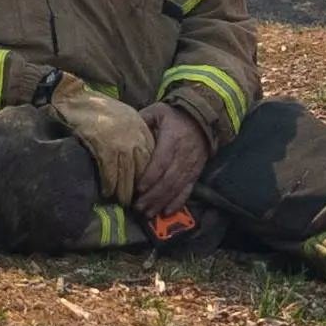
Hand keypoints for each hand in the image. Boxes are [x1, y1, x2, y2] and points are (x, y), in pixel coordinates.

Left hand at [139, 105, 211, 221]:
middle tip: (138, 207)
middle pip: (168, 179)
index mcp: (173, 139)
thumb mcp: (158, 111)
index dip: (150, 176)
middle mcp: (184, 155)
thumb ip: (142, 120)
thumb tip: (123, 131)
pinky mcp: (195, 173)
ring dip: (161, 202)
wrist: (202, 119)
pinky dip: (177, 203)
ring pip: (176, 188)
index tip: (138, 188)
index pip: (161, 161)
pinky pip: (187, 190)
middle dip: (152, 196)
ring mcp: (191, 166)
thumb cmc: (174, 116)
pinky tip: (166, 212)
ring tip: (147, 213)